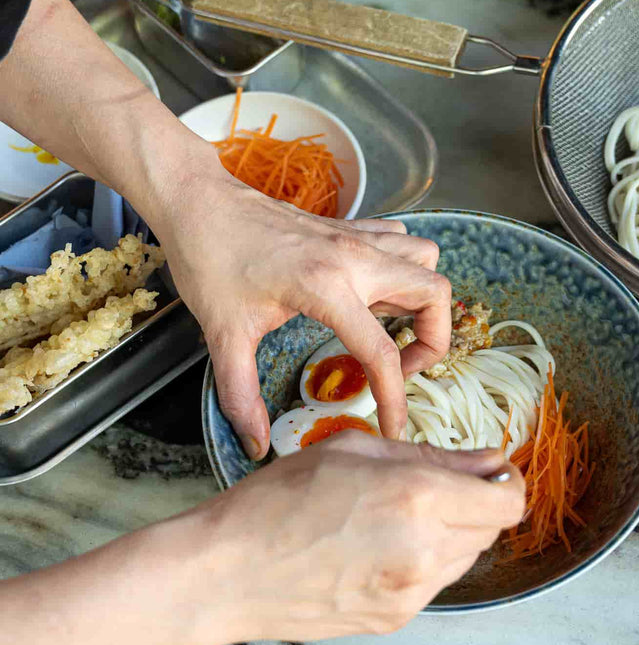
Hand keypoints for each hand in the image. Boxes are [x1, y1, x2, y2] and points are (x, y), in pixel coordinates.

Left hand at [150, 167, 451, 456]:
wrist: (199, 201)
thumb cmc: (208, 261)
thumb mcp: (222, 334)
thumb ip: (241, 395)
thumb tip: (255, 442)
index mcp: (327, 287)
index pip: (382, 352)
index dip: (395, 399)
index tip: (394, 429)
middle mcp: (355, 258)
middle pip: (435, 293)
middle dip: (433, 339)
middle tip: (399, 366)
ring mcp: (356, 237)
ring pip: (427, 260)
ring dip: (424, 297)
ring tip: (390, 327)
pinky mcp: (349, 227)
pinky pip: (401, 242)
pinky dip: (404, 268)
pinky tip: (373, 292)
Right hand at [198, 432, 525, 639]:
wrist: (227, 572)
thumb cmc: (280, 500)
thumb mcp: (358, 450)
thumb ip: (433, 456)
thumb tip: (488, 461)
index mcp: (417, 496)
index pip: (507, 500)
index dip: (507, 481)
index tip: (493, 469)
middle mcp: (424, 550)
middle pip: (492, 528)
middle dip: (479, 501)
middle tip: (439, 482)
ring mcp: (411, 592)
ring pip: (467, 556)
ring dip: (454, 530)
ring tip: (401, 511)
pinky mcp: (395, 618)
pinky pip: (436, 581)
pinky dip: (427, 558)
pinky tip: (384, 541)